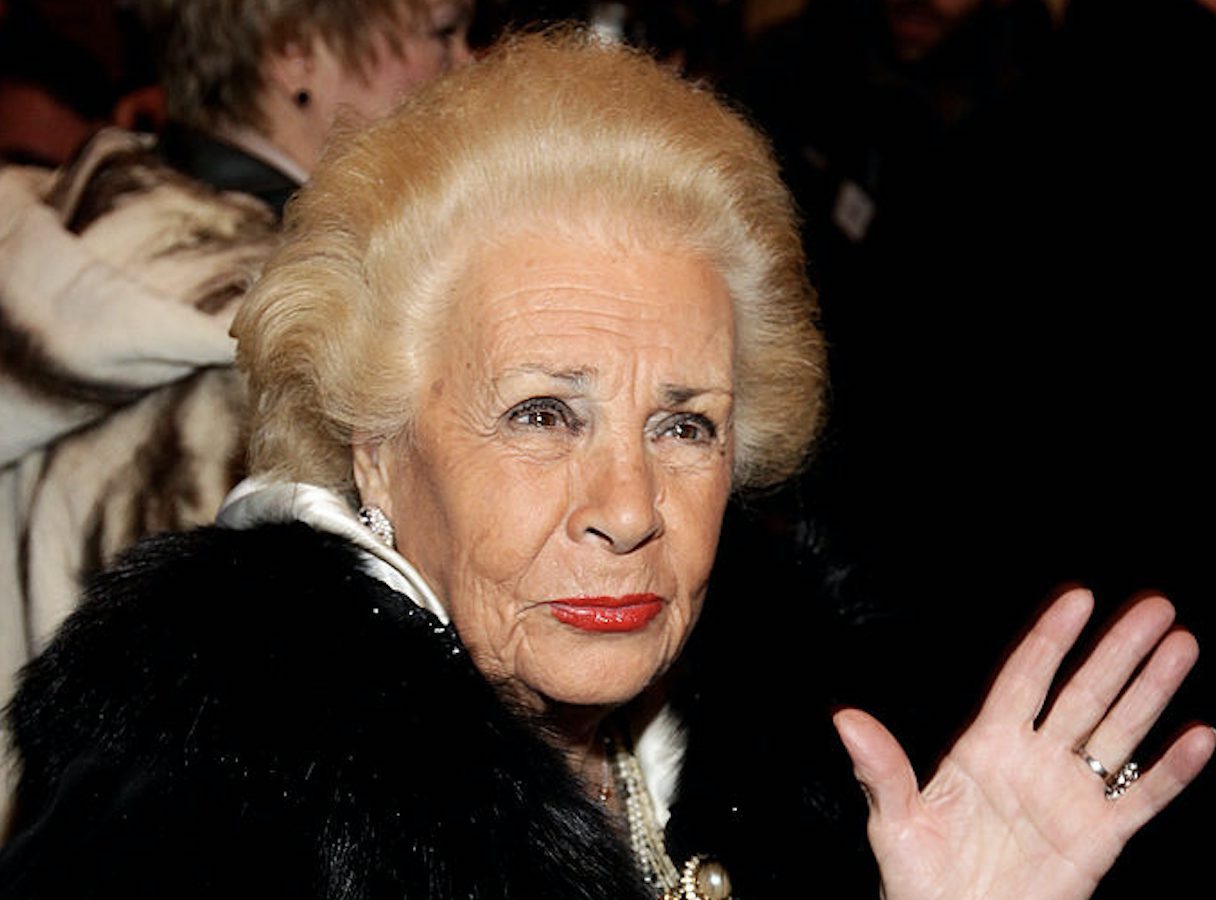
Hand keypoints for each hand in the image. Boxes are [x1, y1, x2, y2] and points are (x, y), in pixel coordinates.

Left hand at [834, 589, 1213, 899]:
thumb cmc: (918, 880)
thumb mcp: (893, 821)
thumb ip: (881, 768)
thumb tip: (844, 718)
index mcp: (984, 747)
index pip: (1025, 677)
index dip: (1052, 637)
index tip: (1079, 597)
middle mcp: (1033, 761)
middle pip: (1083, 692)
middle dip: (1118, 649)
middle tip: (1156, 606)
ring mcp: (1069, 798)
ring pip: (1119, 732)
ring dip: (1152, 691)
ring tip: (1183, 644)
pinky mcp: (1097, 840)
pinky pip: (1142, 800)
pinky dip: (1172, 772)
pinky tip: (1199, 737)